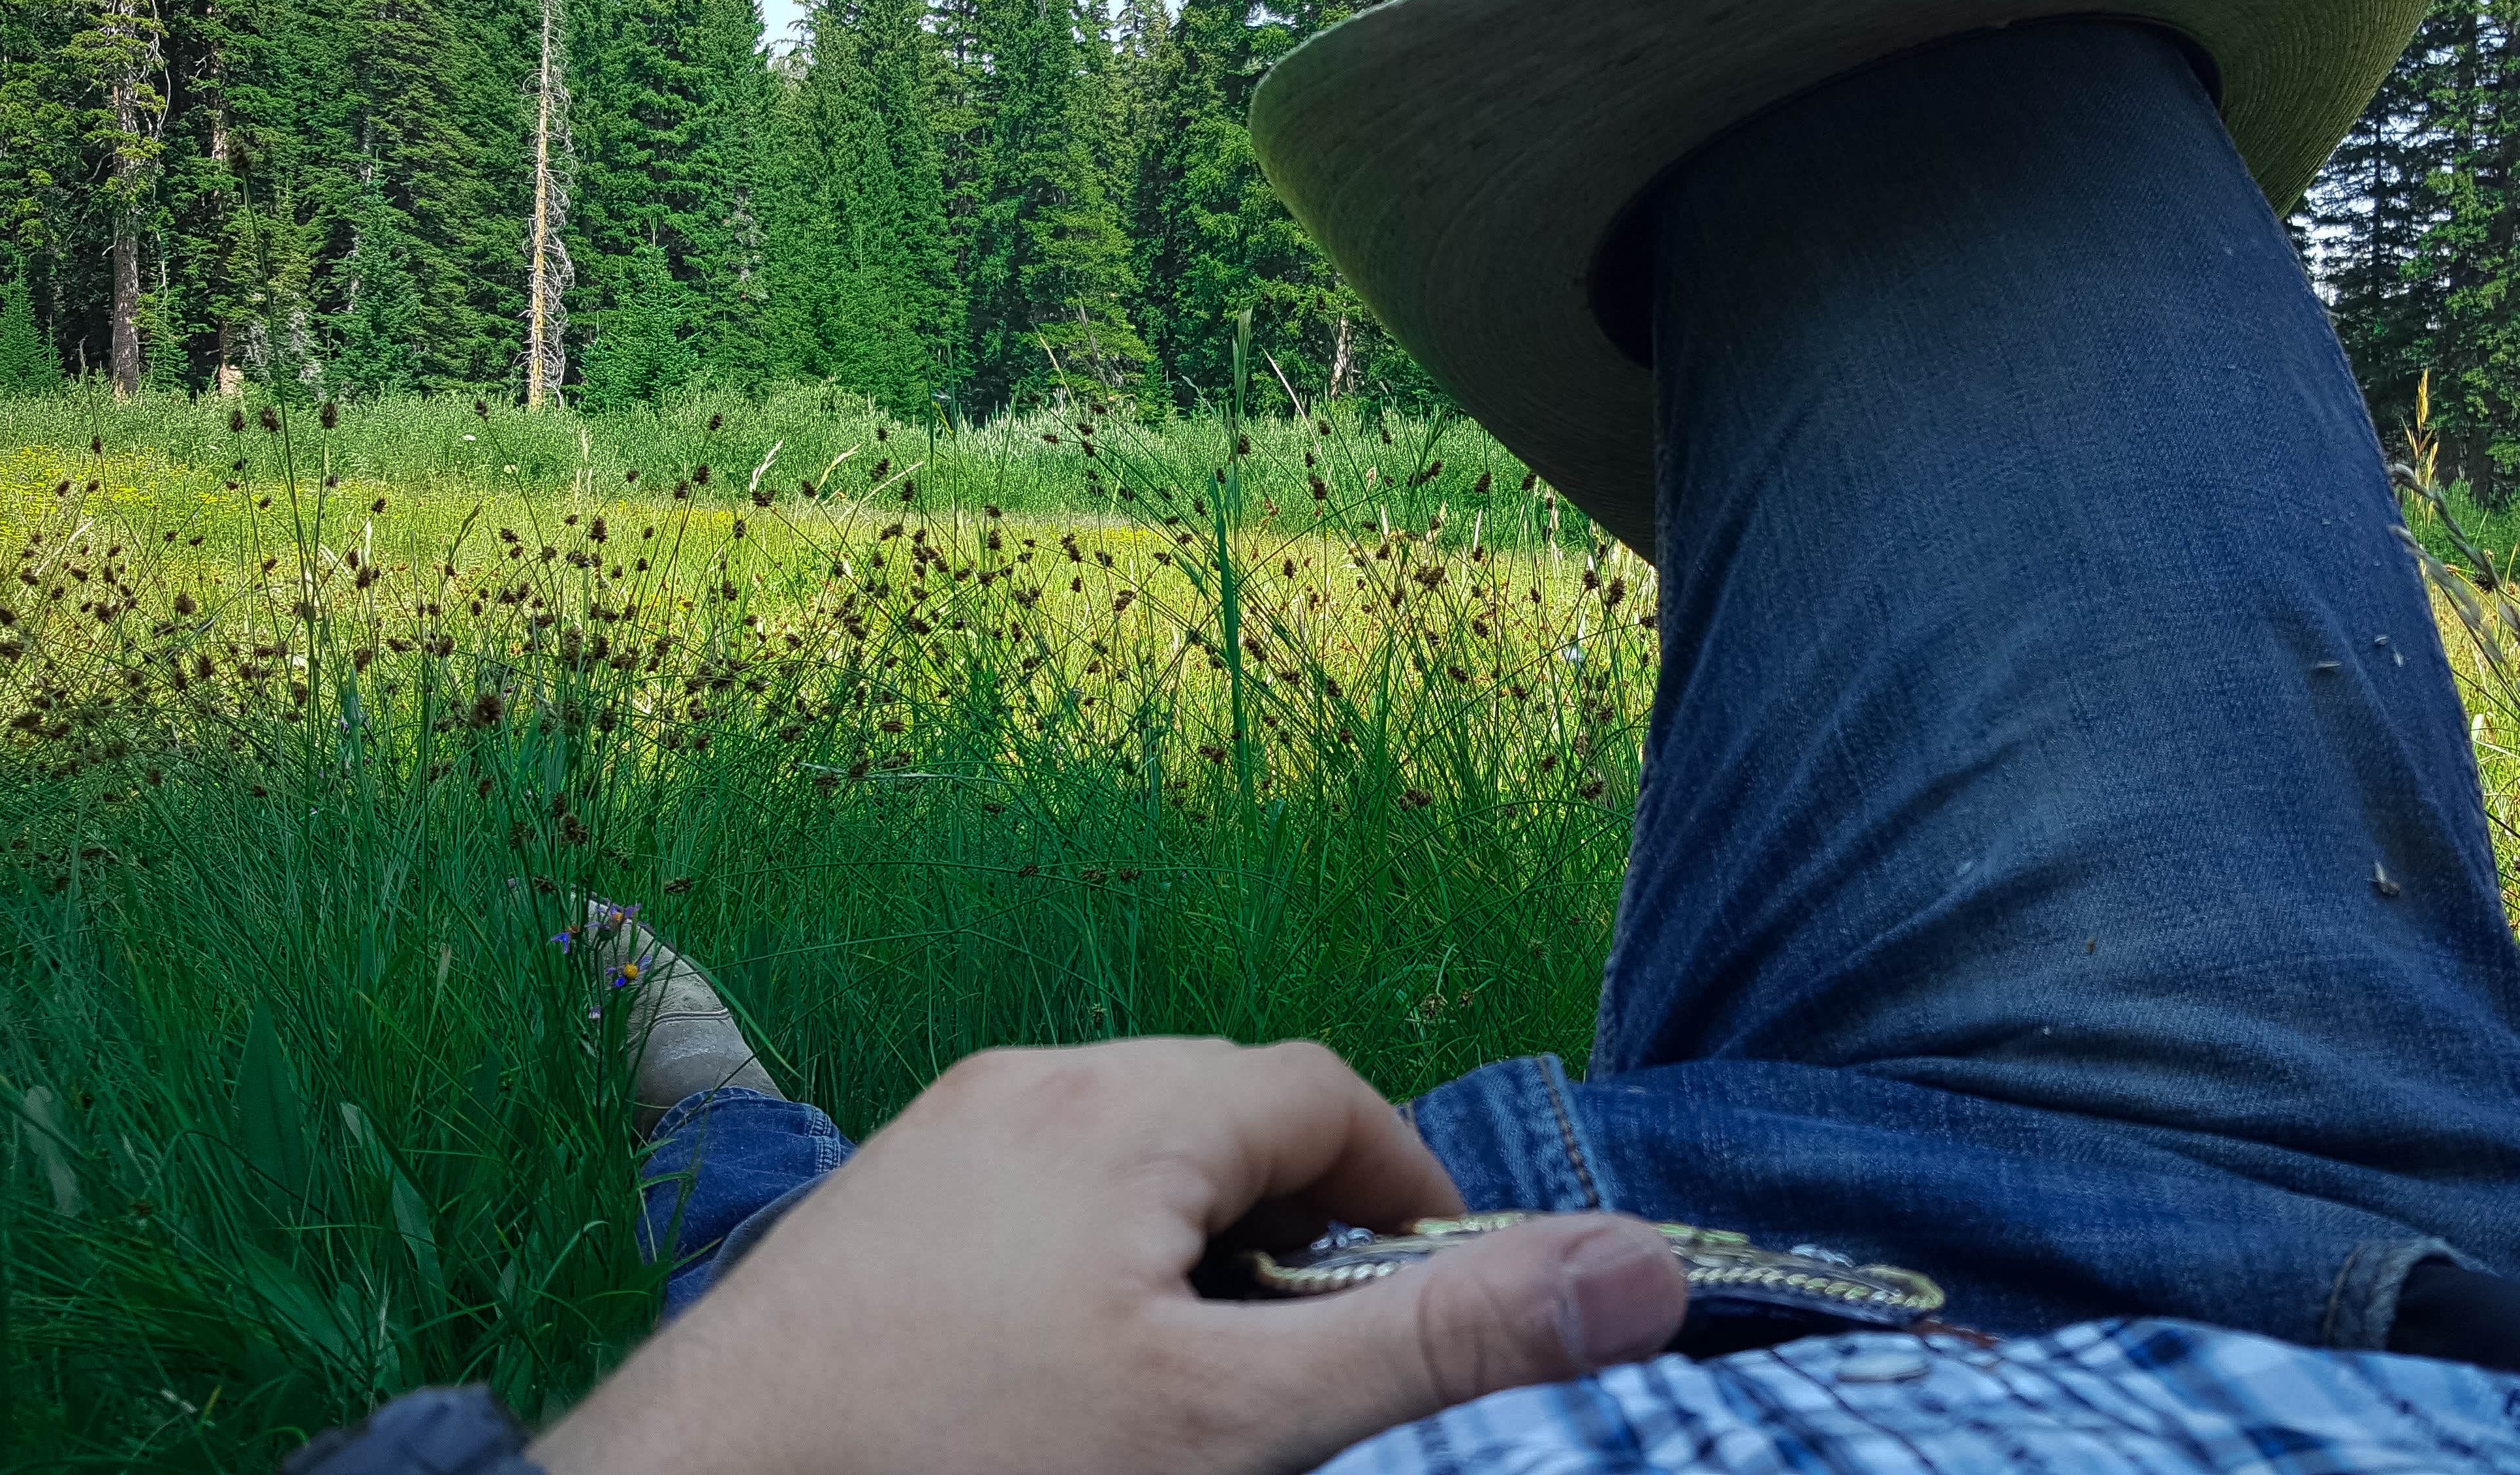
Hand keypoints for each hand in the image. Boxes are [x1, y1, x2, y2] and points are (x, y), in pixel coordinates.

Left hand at [530, 1037, 1687, 1474]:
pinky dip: (1093, 1262)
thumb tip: (1649, 1270)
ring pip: (1122, 1159)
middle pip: (1224, 1115)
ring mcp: (934, 1139)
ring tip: (1201, 1382)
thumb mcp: (1239, 1419)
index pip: (1327, 1095)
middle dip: (1302, 1222)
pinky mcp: (870, 1208)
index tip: (1435, 1300)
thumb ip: (1440, 1340)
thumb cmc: (969, 1457)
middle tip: (1323, 1364)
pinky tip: (1067, 1379)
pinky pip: (1029, 1196)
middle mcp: (1028, 1082)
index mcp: (1130, 1103)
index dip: (1407, 1191)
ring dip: (1193, 1246)